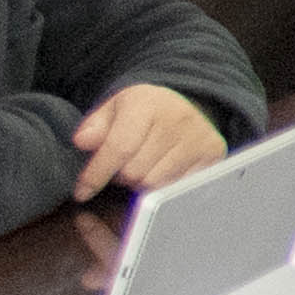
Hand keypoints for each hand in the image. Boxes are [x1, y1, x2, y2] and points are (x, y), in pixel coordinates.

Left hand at [71, 82, 229, 198]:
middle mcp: (178, 118)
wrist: (186, 104)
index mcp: (147, 103)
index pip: (118, 148)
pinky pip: (177, 188)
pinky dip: (163, 186)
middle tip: (122, 167)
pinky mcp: (213, 153)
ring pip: (154, 184)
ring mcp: (198, 137)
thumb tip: (81, 141)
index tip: (82, 192)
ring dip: (141, 184)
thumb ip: (94, 126)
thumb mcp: (113, 110)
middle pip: (135, 172)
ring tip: (142, 168)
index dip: (96, 174)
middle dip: (121, 176)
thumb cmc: (143, 112)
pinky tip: (161, 172)